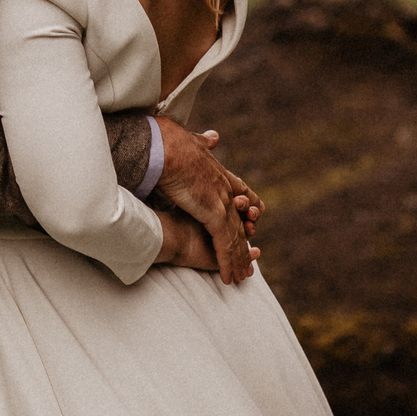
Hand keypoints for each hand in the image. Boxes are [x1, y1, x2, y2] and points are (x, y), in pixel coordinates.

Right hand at [153, 118, 262, 283]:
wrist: (164, 145)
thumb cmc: (169, 141)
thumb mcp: (190, 141)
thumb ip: (203, 142)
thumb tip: (214, 136)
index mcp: (219, 173)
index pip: (242, 194)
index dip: (247, 210)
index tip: (252, 221)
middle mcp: (225, 189)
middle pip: (240, 223)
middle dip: (244, 244)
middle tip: (250, 263)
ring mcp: (222, 202)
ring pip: (236, 239)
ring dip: (239, 261)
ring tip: (243, 278)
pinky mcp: (213, 214)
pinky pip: (224, 245)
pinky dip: (227, 263)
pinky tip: (230, 278)